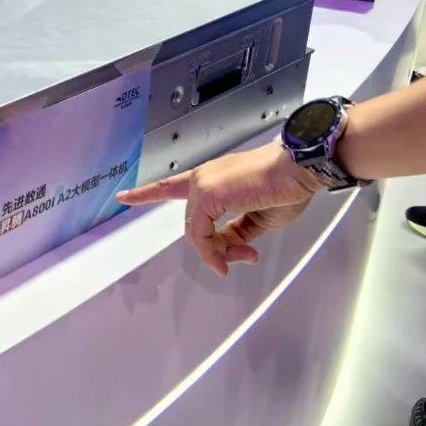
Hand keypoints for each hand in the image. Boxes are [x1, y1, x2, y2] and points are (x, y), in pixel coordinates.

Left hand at [115, 142, 322, 275]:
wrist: (301, 169)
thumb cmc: (288, 186)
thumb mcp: (257, 218)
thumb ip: (234, 232)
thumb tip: (223, 250)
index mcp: (212, 179)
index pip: (172, 185)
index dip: (147, 193)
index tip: (123, 196)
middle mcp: (203, 178)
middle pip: (194, 223)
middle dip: (216, 247)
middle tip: (244, 256)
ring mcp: (204, 185)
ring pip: (196, 231)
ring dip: (218, 251)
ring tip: (245, 254)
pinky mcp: (208, 194)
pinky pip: (201, 234)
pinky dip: (213, 251)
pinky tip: (231, 256)